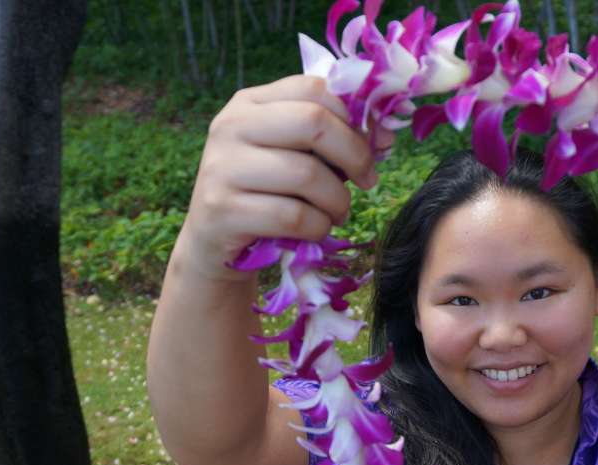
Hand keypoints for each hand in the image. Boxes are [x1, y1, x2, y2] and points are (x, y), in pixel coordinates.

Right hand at [183, 75, 393, 281]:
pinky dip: (318, 227)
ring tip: (339, 212)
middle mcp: (231, 126)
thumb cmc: (265, 192)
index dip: (354, 117)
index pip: (314, 89)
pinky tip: (316, 230)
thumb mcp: (292, 155)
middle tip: (367, 180)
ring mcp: (222, 167)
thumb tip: (384, 135)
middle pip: (314, 122)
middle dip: (354, 154)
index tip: (373, 146)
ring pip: (307, 174)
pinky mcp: (222, 209)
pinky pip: (292, 215)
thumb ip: (331, 138)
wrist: (213, 241)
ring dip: (338, 200)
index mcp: (249, 102)